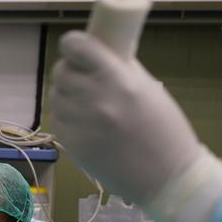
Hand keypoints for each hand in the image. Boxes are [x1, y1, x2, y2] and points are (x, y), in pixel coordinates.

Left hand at [49, 31, 202, 207]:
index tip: (77, 47)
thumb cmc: (165, 130)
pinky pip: (58, 120)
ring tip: (87, 102)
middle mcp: (93, 99)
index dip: (73, 44)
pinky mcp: (71, 144)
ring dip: (67, 94)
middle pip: (61, 71)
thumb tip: (100, 52)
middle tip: (82, 76)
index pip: (77, 47)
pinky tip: (85, 121)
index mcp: (117, 80)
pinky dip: (67, 117)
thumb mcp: (148, 89)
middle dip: (70, 70)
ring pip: (56, 96)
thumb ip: (121, 69)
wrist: (165, 177)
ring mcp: (79, 123)